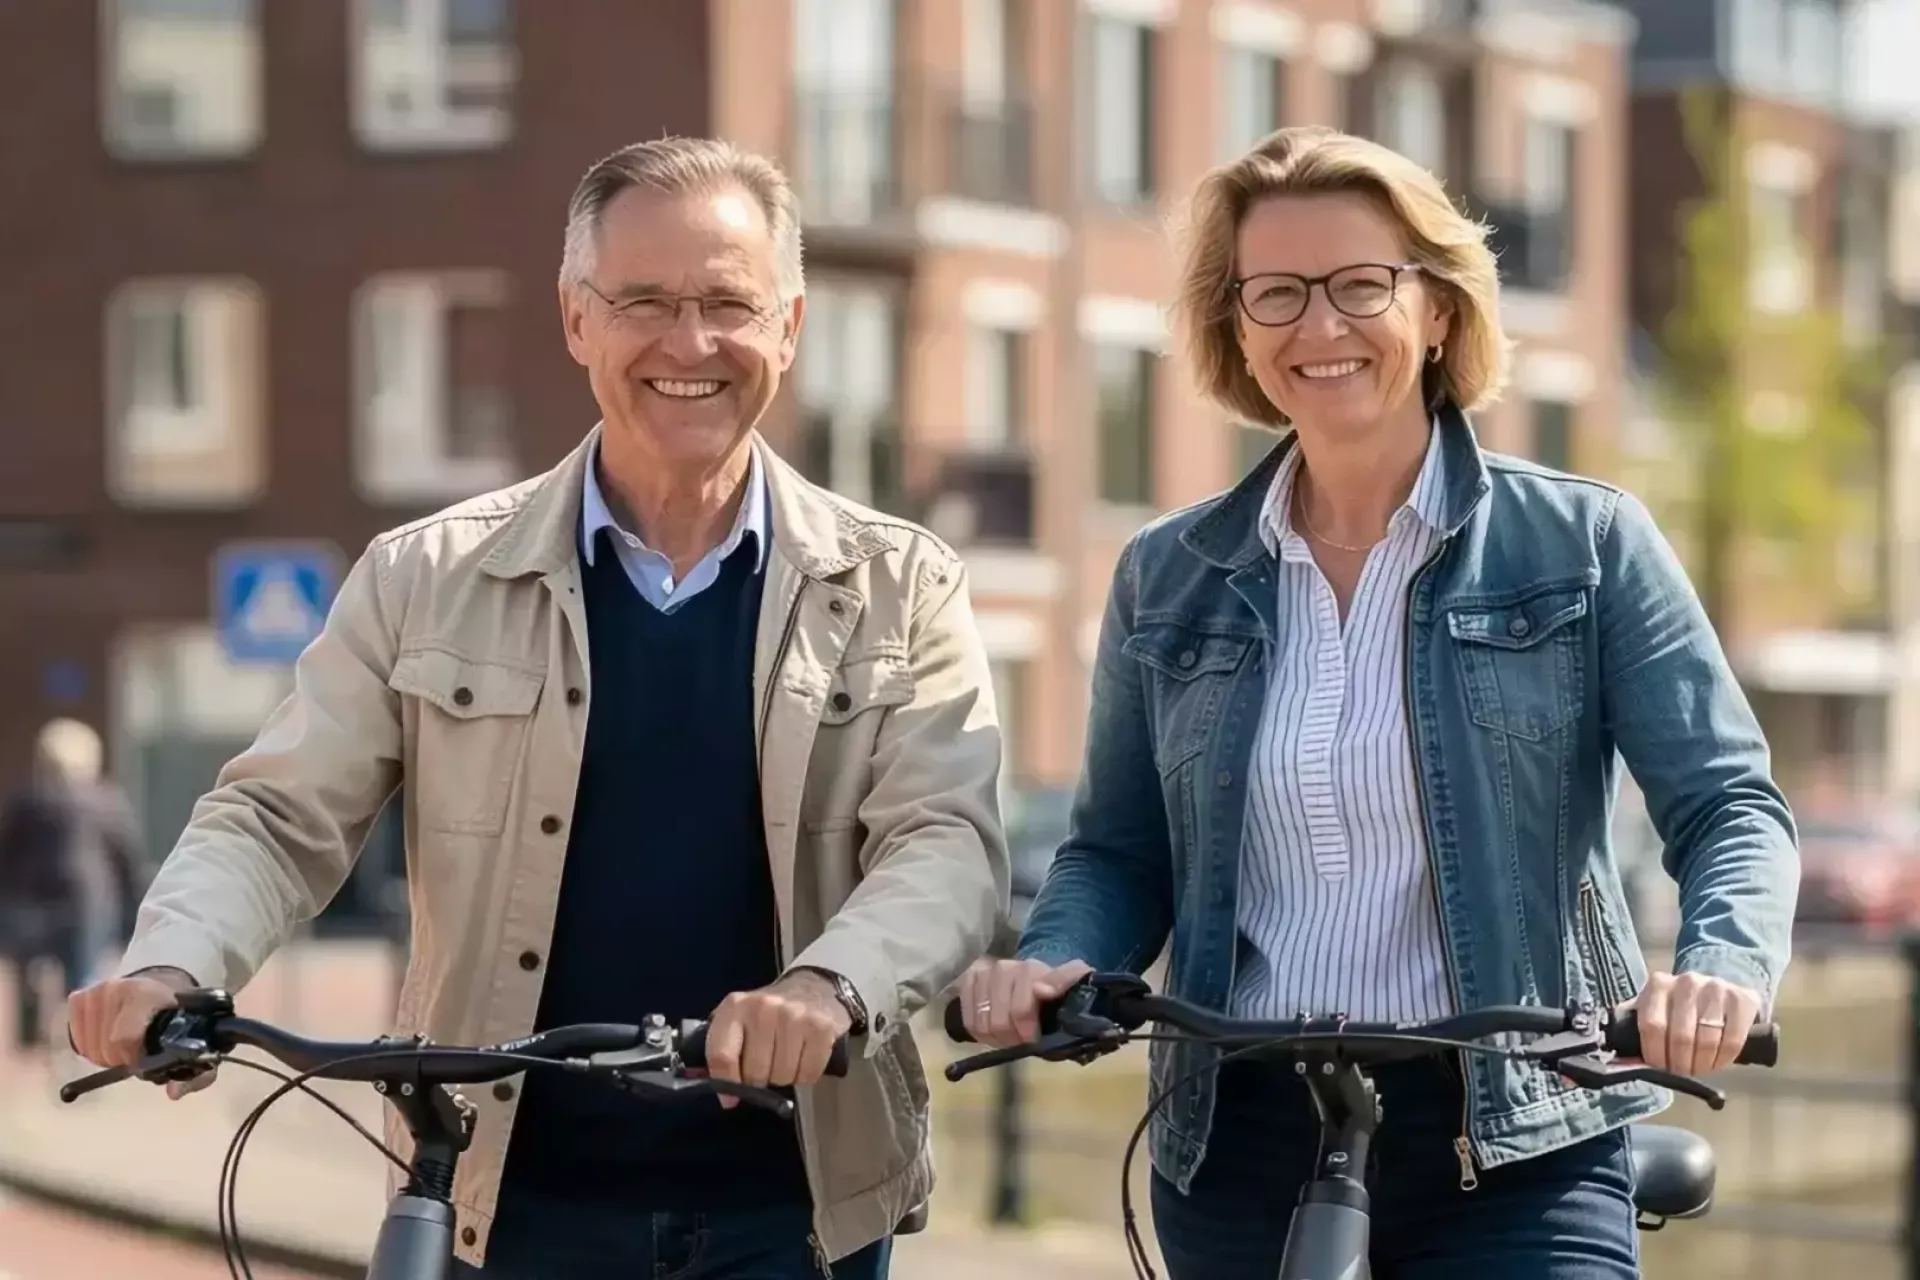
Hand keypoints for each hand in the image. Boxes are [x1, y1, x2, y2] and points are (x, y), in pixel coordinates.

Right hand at [66, 968, 215, 1099]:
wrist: (158, 989)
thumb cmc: (173, 1019)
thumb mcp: (192, 1042)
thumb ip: (194, 1073)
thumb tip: (174, 1092)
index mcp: (149, 995)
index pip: (124, 1037)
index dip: (131, 1058)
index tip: (141, 1061)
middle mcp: (118, 989)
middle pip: (105, 1048)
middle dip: (119, 1058)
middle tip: (133, 1052)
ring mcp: (95, 992)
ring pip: (89, 1046)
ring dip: (104, 1053)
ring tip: (122, 1043)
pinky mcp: (79, 998)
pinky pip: (77, 1038)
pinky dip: (89, 1044)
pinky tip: (106, 1034)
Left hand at [704, 971, 852, 1108]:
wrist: (810, 989)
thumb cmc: (767, 1013)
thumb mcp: (737, 1023)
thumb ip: (723, 1055)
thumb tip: (728, 1099)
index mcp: (735, 1007)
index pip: (721, 1056)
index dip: (725, 1083)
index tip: (731, 1096)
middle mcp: (763, 1008)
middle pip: (755, 1073)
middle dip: (759, 1079)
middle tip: (766, 1065)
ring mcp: (794, 1016)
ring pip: (782, 1076)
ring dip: (784, 1077)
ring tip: (785, 1058)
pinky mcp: (821, 1027)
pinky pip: (808, 1074)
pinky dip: (805, 1074)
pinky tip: (803, 1057)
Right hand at [955, 957, 1092, 1047]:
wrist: (1033, 978)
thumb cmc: (1053, 991)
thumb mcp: (1072, 987)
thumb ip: (1066, 983)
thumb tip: (1042, 990)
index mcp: (1030, 969)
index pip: (1021, 1010)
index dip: (1027, 1032)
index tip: (1034, 1041)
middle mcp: (1003, 967)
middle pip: (999, 1021)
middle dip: (1011, 1039)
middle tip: (1021, 1042)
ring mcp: (982, 973)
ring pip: (981, 1023)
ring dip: (996, 1039)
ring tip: (1008, 1038)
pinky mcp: (968, 981)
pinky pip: (968, 1020)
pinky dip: (980, 1034)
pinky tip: (993, 1033)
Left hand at [1621, 971, 1763, 1076]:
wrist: (1718, 991)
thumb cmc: (1678, 1008)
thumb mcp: (1654, 1010)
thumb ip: (1635, 1028)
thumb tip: (1619, 1062)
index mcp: (1658, 984)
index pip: (1652, 1025)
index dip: (1655, 1053)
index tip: (1660, 1068)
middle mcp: (1687, 981)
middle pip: (1680, 1036)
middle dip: (1680, 1064)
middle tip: (1682, 1073)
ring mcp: (1717, 987)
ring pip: (1706, 1040)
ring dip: (1702, 1065)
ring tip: (1698, 1069)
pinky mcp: (1742, 999)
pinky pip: (1732, 1040)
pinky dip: (1723, 1059)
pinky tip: (1717, 1063)